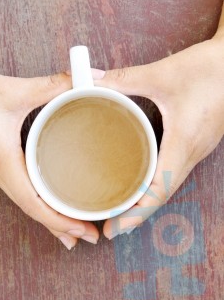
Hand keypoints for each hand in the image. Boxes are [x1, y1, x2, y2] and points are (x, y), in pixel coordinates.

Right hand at [0, 67, 98, 248]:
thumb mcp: (13, 90)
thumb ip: (52, 85)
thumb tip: (89, 80)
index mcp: (4, 162)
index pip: (33, 204)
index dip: (59, 221)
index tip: (83, 230)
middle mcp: (1, 174)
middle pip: (34, 211)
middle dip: (63, 226)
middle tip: (91, 236)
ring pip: (28, 204)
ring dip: (52, 219)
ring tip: (77, 230)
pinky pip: (23, 192)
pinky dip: (41, 205)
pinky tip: (53, 205)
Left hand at [93, 32, 223, 238]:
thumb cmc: (208, 69)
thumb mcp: (161, 74)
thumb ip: (124, 79)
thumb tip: (90, 84)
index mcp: (183, 145)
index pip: (158, 192)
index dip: (135, 214)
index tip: (115, 229)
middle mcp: (190, 155)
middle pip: (162, 197)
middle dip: (136, 216)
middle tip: (110, 228)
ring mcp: (194, 152)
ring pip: (168, 188)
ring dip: (146, 204)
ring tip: (121, 212)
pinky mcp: (194, 144)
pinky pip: (173, 174)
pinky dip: (155, 188)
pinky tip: (141, 186)